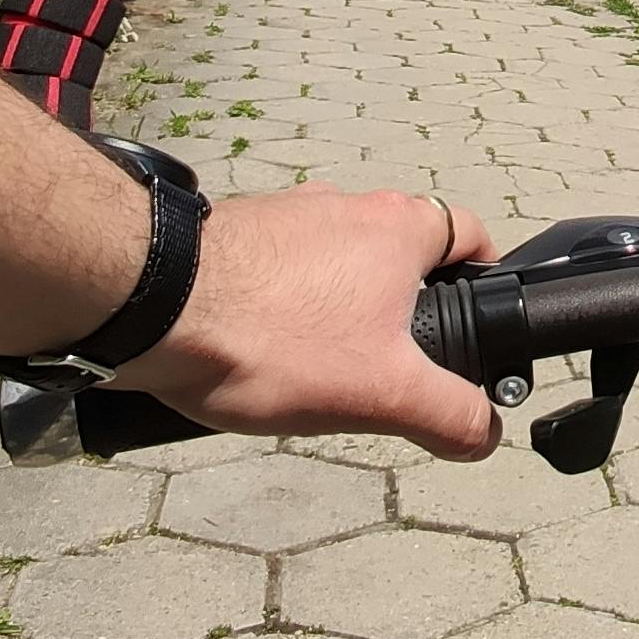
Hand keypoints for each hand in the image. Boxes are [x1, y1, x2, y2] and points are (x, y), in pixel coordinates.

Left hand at [121, 185, 501, 458]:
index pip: (465, 230)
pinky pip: (276, 270)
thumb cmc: (273, 339)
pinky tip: (258, 354)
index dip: (480, 273)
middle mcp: (342, 204)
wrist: (154, 305)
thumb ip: (448, 415)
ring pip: (332, 261)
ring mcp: (282, 214)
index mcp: (394, 228)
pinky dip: (280, 305)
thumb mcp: (382, 394)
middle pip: (395, 252)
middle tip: (388, 366)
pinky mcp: (230, 232)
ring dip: (334, 307)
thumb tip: (484, 434)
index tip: (475, 312)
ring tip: (314, 369)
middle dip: (399, 307)